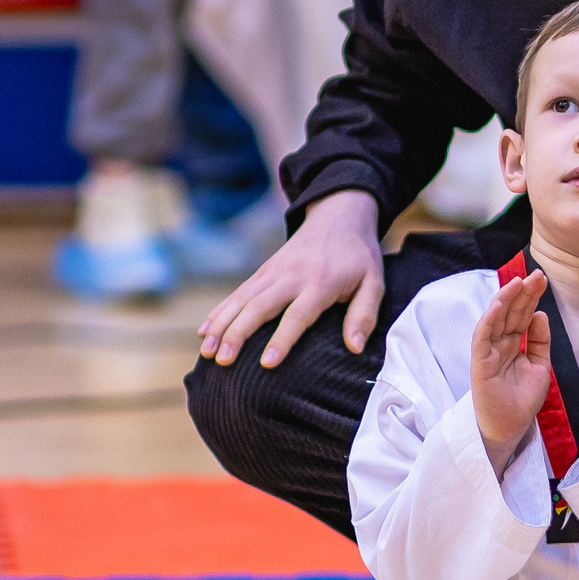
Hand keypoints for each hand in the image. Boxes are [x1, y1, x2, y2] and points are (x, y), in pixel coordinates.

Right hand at [198, 190, 385, 366]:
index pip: (298, 314)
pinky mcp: (263, 271)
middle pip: (260, 306)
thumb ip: (365, 314)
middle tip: (223, 361)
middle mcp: (292, 276)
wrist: (338, 216)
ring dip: (222, 325)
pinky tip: (204, 331)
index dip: (282, 339)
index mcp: (321, 283)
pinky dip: (219, 311)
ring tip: (207, 352)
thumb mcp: (373, 282)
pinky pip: (237, 293)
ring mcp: (273, 272)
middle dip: (238, 334)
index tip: (267, 363)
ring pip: (242, 300)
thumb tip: (354, 347)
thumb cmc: (358, 257)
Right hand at [470, 269, 553, 462]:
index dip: (531, 296)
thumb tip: (540, 315)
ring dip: (505, 299)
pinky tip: (497, 306)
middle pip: (510, 312)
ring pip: (495, 319)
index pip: (522, 314)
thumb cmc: (522, 400)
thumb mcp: (540, 366)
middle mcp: (499, 344)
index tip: (543, 279)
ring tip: (518, 282)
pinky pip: (482, 338)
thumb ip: (540, 341)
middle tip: (536, 275)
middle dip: (522, 292)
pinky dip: (489, 321)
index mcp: (513, 343)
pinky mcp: (479, 363)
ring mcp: (488, 352)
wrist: (510, 428)